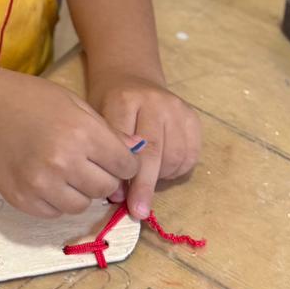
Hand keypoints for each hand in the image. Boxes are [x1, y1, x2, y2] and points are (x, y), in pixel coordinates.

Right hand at [0, 72, 142, 217]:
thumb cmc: (30, 100)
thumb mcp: (74, 104)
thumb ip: (107, 131)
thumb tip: (137, 151)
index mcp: (81, 134)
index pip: (125, 165)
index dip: (125, 162)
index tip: (117, 159)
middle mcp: (63, 163)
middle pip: (106, 188)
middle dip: (105, 177)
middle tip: (90, 164)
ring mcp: (41, 185)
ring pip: (82, 205)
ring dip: (81, 192)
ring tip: (67, 171)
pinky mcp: (24, 201)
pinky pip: (56, 212)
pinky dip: (57, 200)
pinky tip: (47, 179)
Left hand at [90, 72, 201, 220]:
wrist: (132, 77)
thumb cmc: (109, 105)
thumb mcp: (97, 119)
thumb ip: (107, 152)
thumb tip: (118, 194)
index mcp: (123, 100)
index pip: (125, 142)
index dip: (123, 174)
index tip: (119, 200)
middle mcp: (153, 101)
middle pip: (153, 151)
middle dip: (145, 185)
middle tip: (138, 211)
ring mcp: (176, 108)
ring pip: (174, 156)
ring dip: (161, 178)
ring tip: (147, 179)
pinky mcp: (192, 117)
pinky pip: (190, 155)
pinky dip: (177, 170)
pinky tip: (163, 169)